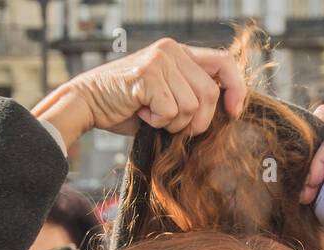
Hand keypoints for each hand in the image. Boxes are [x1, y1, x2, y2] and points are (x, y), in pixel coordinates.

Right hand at [33, 38, 245, 145]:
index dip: (236, 89)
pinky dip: (157, 122)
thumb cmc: (128, 105)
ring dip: (173, 123)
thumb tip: (226, 112)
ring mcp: (160, 60)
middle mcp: (172, 50)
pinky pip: (170, 112)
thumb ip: (192, 94)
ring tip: (151, 114)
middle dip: (197, 121)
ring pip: (191, 106)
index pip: (224, 63)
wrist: (88, 103)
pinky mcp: (148, 74)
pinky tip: (140, 112)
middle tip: (172, 125)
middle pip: (209, 95)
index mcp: (180, 52)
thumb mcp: (167, 95)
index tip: (234, 112)